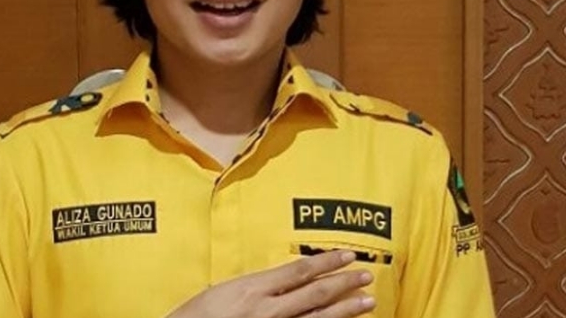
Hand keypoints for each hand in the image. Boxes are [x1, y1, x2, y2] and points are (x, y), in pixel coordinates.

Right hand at [167, 250, 375, 317]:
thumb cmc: (197, 316)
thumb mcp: (225, 291)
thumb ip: (256, 286)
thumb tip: (285, 279)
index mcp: (254, 288)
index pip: (301, 270)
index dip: (328, 262)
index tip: (349, 254)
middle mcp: (267, 311)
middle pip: (316, 293)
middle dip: (346, 284)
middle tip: (367, 276)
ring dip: (346, 310)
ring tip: (368, 302)